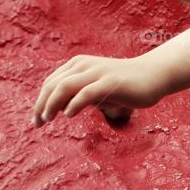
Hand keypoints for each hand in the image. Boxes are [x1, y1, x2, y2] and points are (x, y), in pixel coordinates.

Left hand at [31, 53, 169, 126]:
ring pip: (65, 87)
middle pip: (53, 85)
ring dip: (52, 104)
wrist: (152, 75)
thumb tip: (62, 109)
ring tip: (47, 119)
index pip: (51, 82)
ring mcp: (96, 73)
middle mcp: (83, 66)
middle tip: (37, 124)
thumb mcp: (97, 87)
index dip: (40, 100)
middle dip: (41, 105)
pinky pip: (86, 93)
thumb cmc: (124, 85)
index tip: (37, 119)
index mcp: (77, 65)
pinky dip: (74, 104)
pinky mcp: (109, 83)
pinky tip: (68, 115)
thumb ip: (80, 94)